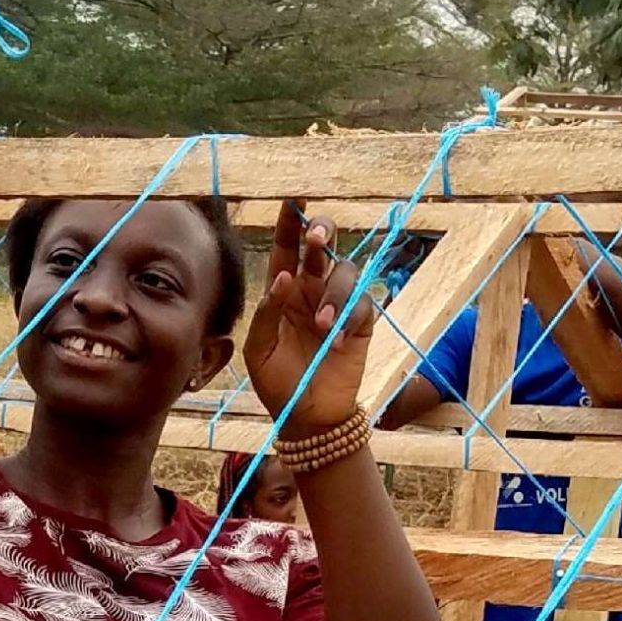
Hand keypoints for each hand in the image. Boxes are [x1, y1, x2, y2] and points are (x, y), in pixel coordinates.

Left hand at [243, 203, 372, 432]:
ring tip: (320, 323)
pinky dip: (349, 315)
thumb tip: (282, 277)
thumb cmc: (278, 383)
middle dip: (322, 232)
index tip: (292, 202)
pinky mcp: (361, 324)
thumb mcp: (258, 350)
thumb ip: (266, 312)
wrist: (308, 418)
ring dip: (334, 291)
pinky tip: (333, 336)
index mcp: (284, 292)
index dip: (290, 224)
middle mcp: (312, 291)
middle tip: (315, 239)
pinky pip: (363, 304)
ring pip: (346, 271)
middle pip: (324, 246)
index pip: (287, 250)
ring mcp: (338, 305)